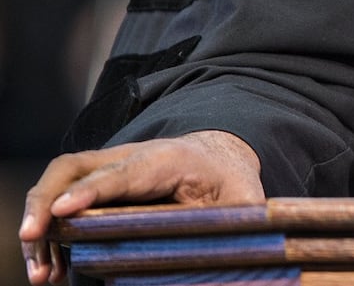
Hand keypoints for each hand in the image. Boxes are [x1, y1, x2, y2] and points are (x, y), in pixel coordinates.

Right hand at [18, 131, 262, 284]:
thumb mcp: (244, 202)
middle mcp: (130, 157)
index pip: (122, 172)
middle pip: (74, 168)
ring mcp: (108, 168)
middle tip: (31, 240)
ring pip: (59, 185)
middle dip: (45, 202)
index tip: (62, 212)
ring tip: (42, 274)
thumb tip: (229, 259)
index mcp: (169, 158)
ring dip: (41, 226)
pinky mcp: (96, 186)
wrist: (218, 157)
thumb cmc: (230, 182)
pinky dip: (48, 234)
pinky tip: (52, 270)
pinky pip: (61, 202)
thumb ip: (236, 225)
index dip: (91, 190)